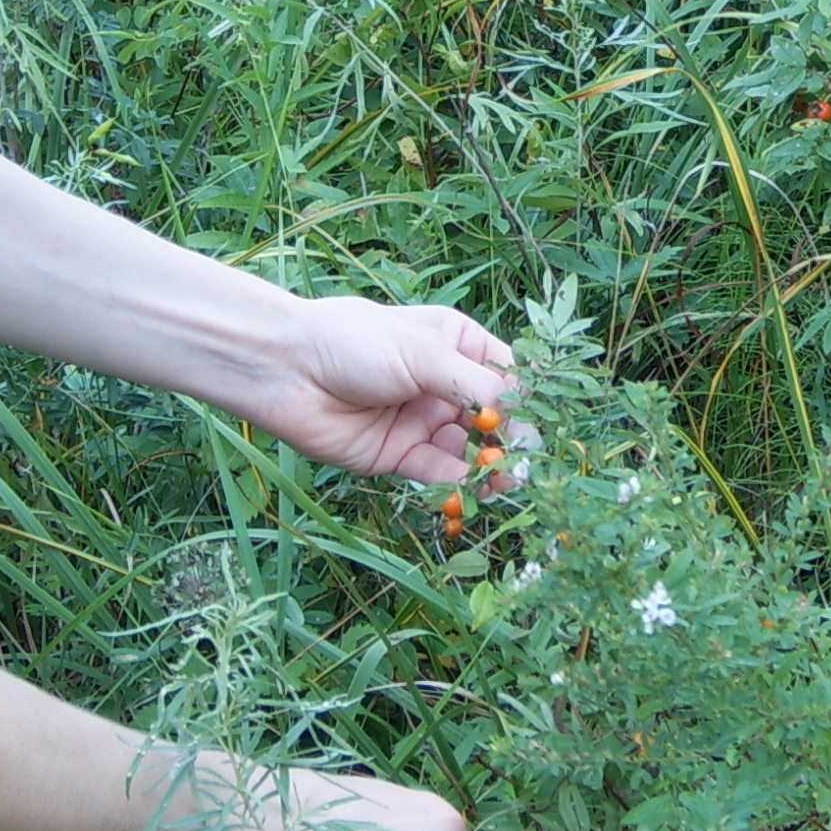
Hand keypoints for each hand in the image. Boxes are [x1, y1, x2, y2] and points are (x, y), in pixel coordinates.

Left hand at [234, 294, 512, 484]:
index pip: (507, 375)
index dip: (528, 399)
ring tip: (504, 480)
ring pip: (469, 451)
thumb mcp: (425, 354)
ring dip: (488, 466)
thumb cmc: (356, 342)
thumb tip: (522, 418)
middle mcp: (444, 384)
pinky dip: (457, 484)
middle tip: (525, 462)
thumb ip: (478, 387)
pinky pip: (438, 474)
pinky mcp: (399, 456)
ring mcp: (422, 421)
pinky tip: (471, 487)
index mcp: (455, 345)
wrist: (287, 370)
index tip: (544, 421)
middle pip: (493, 419)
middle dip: (511, 440)